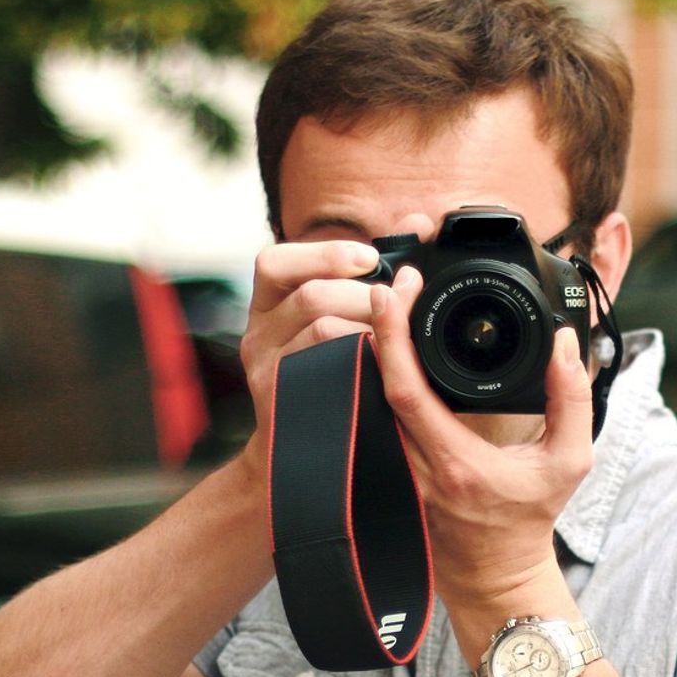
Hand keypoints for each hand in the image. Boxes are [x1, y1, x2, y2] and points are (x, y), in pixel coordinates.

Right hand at [238, 240, 380, 472]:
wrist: (308, 455)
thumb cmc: (337, 374)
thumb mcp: (343, 318)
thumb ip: (374, 270)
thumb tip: (419, 221)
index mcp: (268, 306)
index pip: (273, 262)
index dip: (323, 253)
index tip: (371, 259)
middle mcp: (258, 336)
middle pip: (309, 296)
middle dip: (364, 295)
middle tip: (400, 303)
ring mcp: (266, 372)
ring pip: (322, 330)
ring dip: (370, 326)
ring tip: (397, 334)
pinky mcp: (285, 404)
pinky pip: (327, 372)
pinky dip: (362, 360)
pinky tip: (383, 364)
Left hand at [368, 266, 594, 605]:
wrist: (493, 576)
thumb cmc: (530, 519)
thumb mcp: (569, 462)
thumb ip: (572, 401)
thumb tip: (563, 344)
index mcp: (454, 462)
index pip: (405, 390)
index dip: (392, 336)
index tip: (394, 290)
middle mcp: (414, 465)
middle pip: (373, 383)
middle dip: (375, 324)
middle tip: (390, 280)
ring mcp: (395, 469)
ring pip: (366, 396)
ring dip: (371, 344)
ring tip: (387, 298)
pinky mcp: (389, 468)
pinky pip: (372, 412)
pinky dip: (375, 372)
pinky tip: (383, 341)